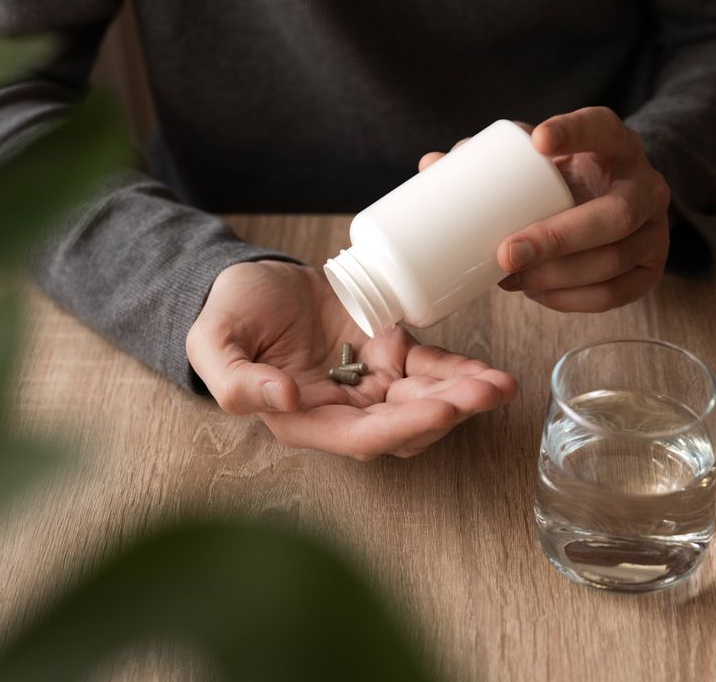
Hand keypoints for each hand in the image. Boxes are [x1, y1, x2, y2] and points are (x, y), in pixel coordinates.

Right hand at [186, 261, 517, 459]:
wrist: (249, 278)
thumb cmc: (227, 314)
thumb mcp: (214, 343)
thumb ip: (236, 380)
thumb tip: (285, 398)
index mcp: (301, 418)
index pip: (358, 437)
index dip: (401, 428)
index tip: (438, 410)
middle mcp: (342, 410)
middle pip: (404, 426)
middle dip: (448, 412)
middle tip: (485, 393)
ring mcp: (369, 382)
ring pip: (426, 401)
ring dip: (464, 395)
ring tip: (500, 384)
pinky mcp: (388, 352)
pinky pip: (431, 368)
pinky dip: (461, 370)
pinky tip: (490, 371)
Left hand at [419, 108, 669, 311]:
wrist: (608, 201)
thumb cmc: (561, 178)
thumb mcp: (536, 160)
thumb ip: (490, 159)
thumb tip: (429, 164)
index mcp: (616, 145)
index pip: (603, 128)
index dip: (576, 133)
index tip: (538, 141)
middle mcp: (646, 185)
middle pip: (614, 215)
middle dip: (558, 238)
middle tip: (506, 252)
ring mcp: (655, 231)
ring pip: (614, 259)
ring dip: (558, 276)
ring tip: (509, 279)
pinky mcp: (650, 270)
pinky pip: (616, 293)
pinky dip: (571, 299)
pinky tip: (537, 295)